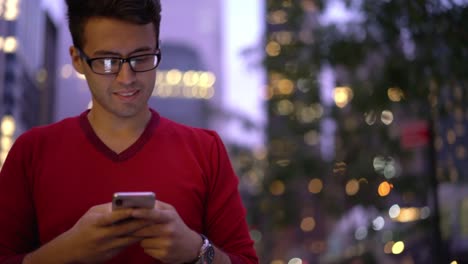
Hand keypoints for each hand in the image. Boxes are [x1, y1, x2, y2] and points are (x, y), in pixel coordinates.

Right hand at [26, 203, 152, 263]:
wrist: (71, 250)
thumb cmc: (83, 227)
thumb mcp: (92, 214)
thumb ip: (108, 208)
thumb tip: (125, 202)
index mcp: (96, 222)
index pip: (114, 216)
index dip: (128, 212)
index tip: (140, 206)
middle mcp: (102, 235)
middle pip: (126, 228)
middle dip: (141, 221)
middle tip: (155, 215)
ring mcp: (107, 246)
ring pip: (130, 238)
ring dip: (142, 231)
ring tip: (155, 223)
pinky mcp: (111, 254)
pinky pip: (127, 245)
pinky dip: (137, 239)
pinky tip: (147, 233)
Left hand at [130, 200, 202, 262]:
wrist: (190, 245)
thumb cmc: (176, 225)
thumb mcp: (171, 212)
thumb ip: (157, 206)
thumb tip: (140, 202)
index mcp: (170, 217)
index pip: (155, 214)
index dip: (143, 213)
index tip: (133, 212)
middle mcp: (169, 230)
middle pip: (143, 230)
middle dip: (137, 229)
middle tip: (138, 228)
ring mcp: (167, 244)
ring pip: (143, 241)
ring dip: (144, 239)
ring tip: (153, 237)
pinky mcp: (164, 255)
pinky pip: (146, 250)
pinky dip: (148, 247)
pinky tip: (157, 245)